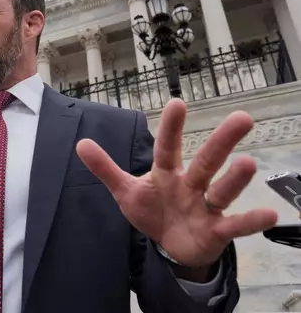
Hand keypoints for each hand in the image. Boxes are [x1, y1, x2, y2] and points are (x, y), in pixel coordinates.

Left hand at [76, 98, 277, 267]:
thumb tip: (80, 143)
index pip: (167, 147)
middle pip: (205, 161)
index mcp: (167, 173)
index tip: (177, 103)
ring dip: (234, 180)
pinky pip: (235, 225)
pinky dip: (251, 221)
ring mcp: (206, 206)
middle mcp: (190, 184)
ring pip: (221, 190)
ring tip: (247, 163)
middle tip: (242, 117)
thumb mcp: (126, 191)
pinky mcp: (217, 230)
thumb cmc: (153, 211)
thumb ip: (105, 169)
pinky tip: (269, 214)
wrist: (171, 246)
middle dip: (221, 141)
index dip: (170, 128)